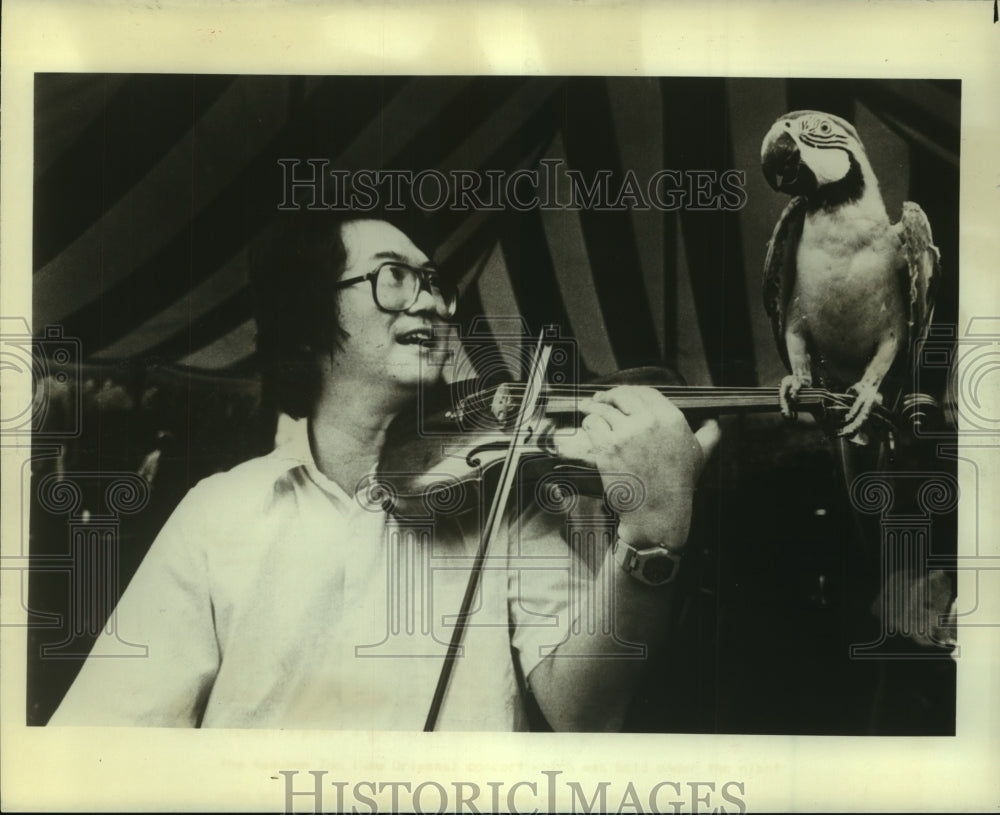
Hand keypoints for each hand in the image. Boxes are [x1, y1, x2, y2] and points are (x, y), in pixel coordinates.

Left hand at [559, 386, 719, 550]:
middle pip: (622, 395)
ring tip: (590, 409)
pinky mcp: (607, 448)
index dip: (631, 390)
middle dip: (609, 395)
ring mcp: (626, 434)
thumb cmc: (678, 485)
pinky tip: (589, 425)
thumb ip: (709, 433)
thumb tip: (712, 420)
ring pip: (603, 408)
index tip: (622, 395)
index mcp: (671, 418)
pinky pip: (592, 423)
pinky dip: (588, 422)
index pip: (646, 391)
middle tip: (601, 398)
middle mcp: (649, 422)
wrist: (658, 512)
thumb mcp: (702, 455)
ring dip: (595, 407)